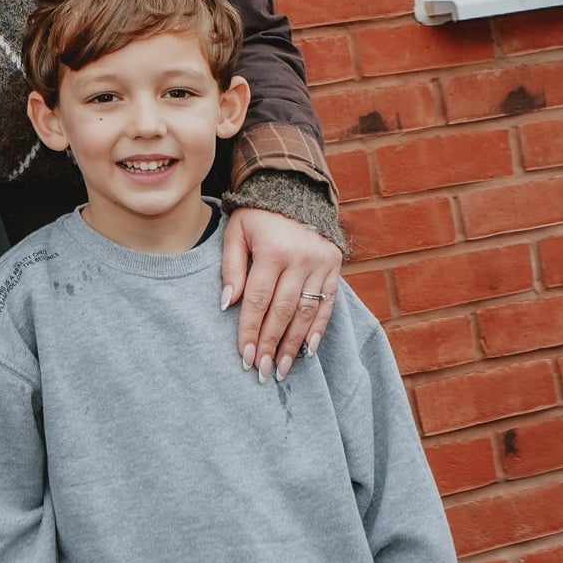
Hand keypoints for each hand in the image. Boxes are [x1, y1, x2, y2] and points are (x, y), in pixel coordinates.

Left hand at [221, 208, 341, 382]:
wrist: (294, 191)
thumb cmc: (257, 215)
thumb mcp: (236, 232)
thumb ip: (231, 267)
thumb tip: (228, 303)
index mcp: (273, 249)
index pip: (258, 299)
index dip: (250, 330)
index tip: (244, 356)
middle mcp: (300, 258)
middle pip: (283, 311)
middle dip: (271, 344)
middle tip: (262, 371)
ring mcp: (321, 263)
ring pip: (306, 312)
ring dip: (293, 344)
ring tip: (282, 368)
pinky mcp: (335, 266)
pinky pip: (328, 303)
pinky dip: (319, 328)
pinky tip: (308, 350)